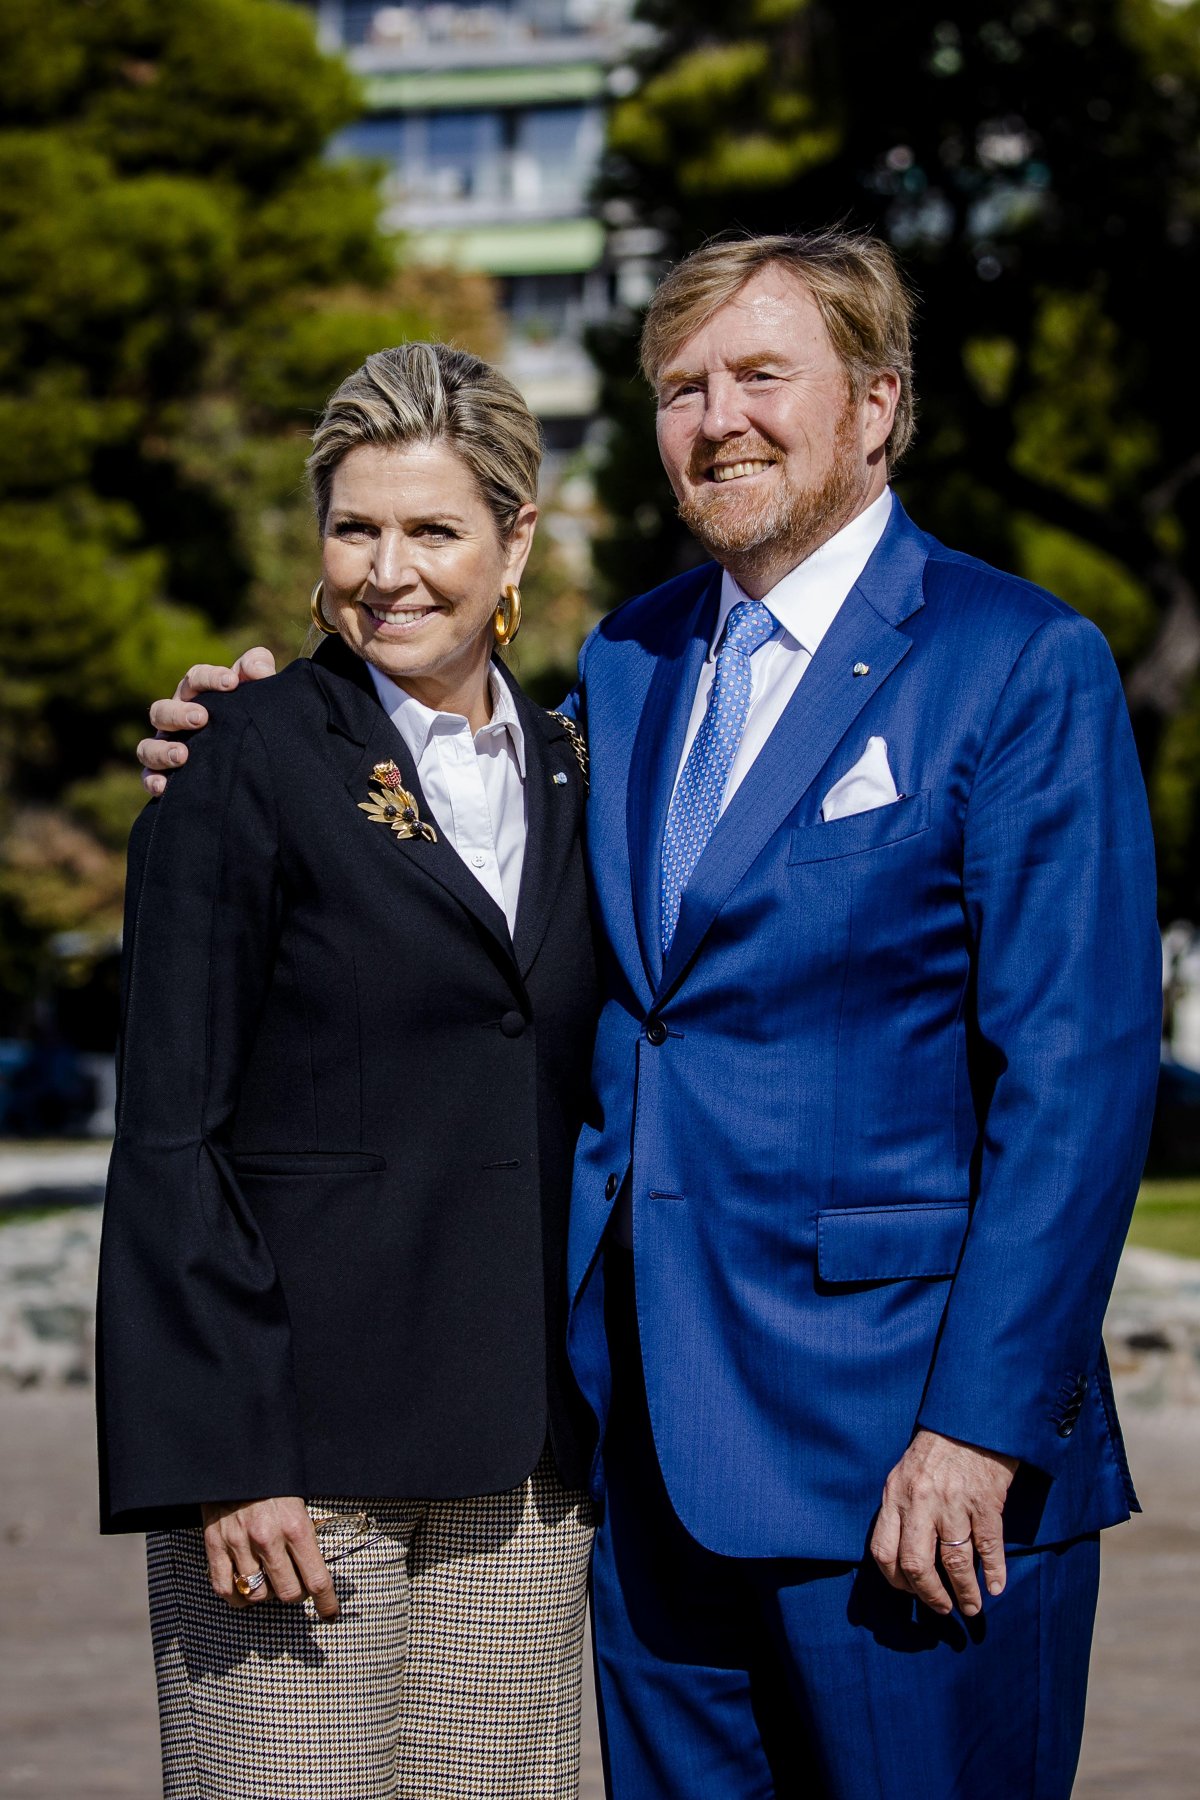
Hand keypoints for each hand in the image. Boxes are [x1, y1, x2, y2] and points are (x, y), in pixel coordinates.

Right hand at [138, 647, 276, 794]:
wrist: (255, 755)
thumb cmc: (250, 714)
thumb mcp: (256, 690)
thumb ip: (258, 668)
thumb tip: (258, 670)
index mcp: (196, 695)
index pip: (195, 679)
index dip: (210, 678)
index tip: (232, 683)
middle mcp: (175, 719)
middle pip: (163, 710)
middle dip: (179, 713)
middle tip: (201, 718)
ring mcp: (167, 746)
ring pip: (148, 745)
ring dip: (162, 749)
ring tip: (183, 754)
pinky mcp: (165, 774)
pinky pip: (148, 776)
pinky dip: (152, 780)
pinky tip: (163, 786)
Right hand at [201, 1494, 338, 1618]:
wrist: (235, 1458)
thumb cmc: (273, 1481)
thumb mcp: (299, 1502)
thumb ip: (307, 1534)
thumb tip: (318, 1566)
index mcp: (295, 1525)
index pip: (317, 1579)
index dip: (327, 1603)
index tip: (331, 1614)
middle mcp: (268, 1538)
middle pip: (288, 1593)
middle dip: (296, 1594)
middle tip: (295, 1584)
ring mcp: (238, 1544)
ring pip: (257, 1594)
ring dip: (266, 1593)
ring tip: (269, 1579)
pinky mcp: (215, 1545)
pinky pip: (225, 1589)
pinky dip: (237, 1595)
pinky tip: (244, 1586)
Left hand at [870, 1429, 1018, 1617]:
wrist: (969, 1420)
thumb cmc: (934, 1452)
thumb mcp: (903, 1474)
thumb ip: (899, 1511)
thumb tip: (902, 1560)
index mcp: (895, 1495)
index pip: (883, 1551)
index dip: (896, 1581)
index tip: (910, 1591)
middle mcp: (921, 1501)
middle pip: (916, 1564)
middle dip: (929, 1596)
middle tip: (942, 1608)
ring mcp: (954, 1503)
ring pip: (955, 1563)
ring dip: (964, 1593)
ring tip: (970, 1607)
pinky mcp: (985, 1502)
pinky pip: (989, 1548)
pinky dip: (994, 1573)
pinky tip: (996, 1587)